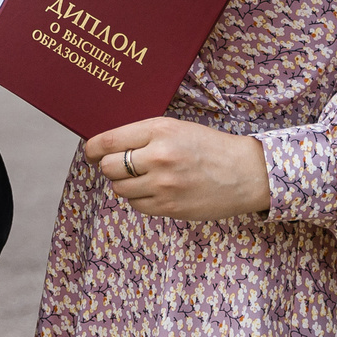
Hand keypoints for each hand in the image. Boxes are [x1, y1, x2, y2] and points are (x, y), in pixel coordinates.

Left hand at [86, 117, 269, 219]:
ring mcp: (163, 184)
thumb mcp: (176, 128)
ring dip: (125, 185)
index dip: (92, 149)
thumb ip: (142, 135)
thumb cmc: (209, 147)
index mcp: (158, 130)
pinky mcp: (169, 207)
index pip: (107, 141)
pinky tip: (156, 191)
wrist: (246, 173)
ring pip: (119, 189)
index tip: (90, 152)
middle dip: (110, 167)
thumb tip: (104, 148)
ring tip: (144, 178)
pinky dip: (139, 199)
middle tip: (121, 166)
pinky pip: (136, 205)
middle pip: (108, 167)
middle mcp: (158, 156)